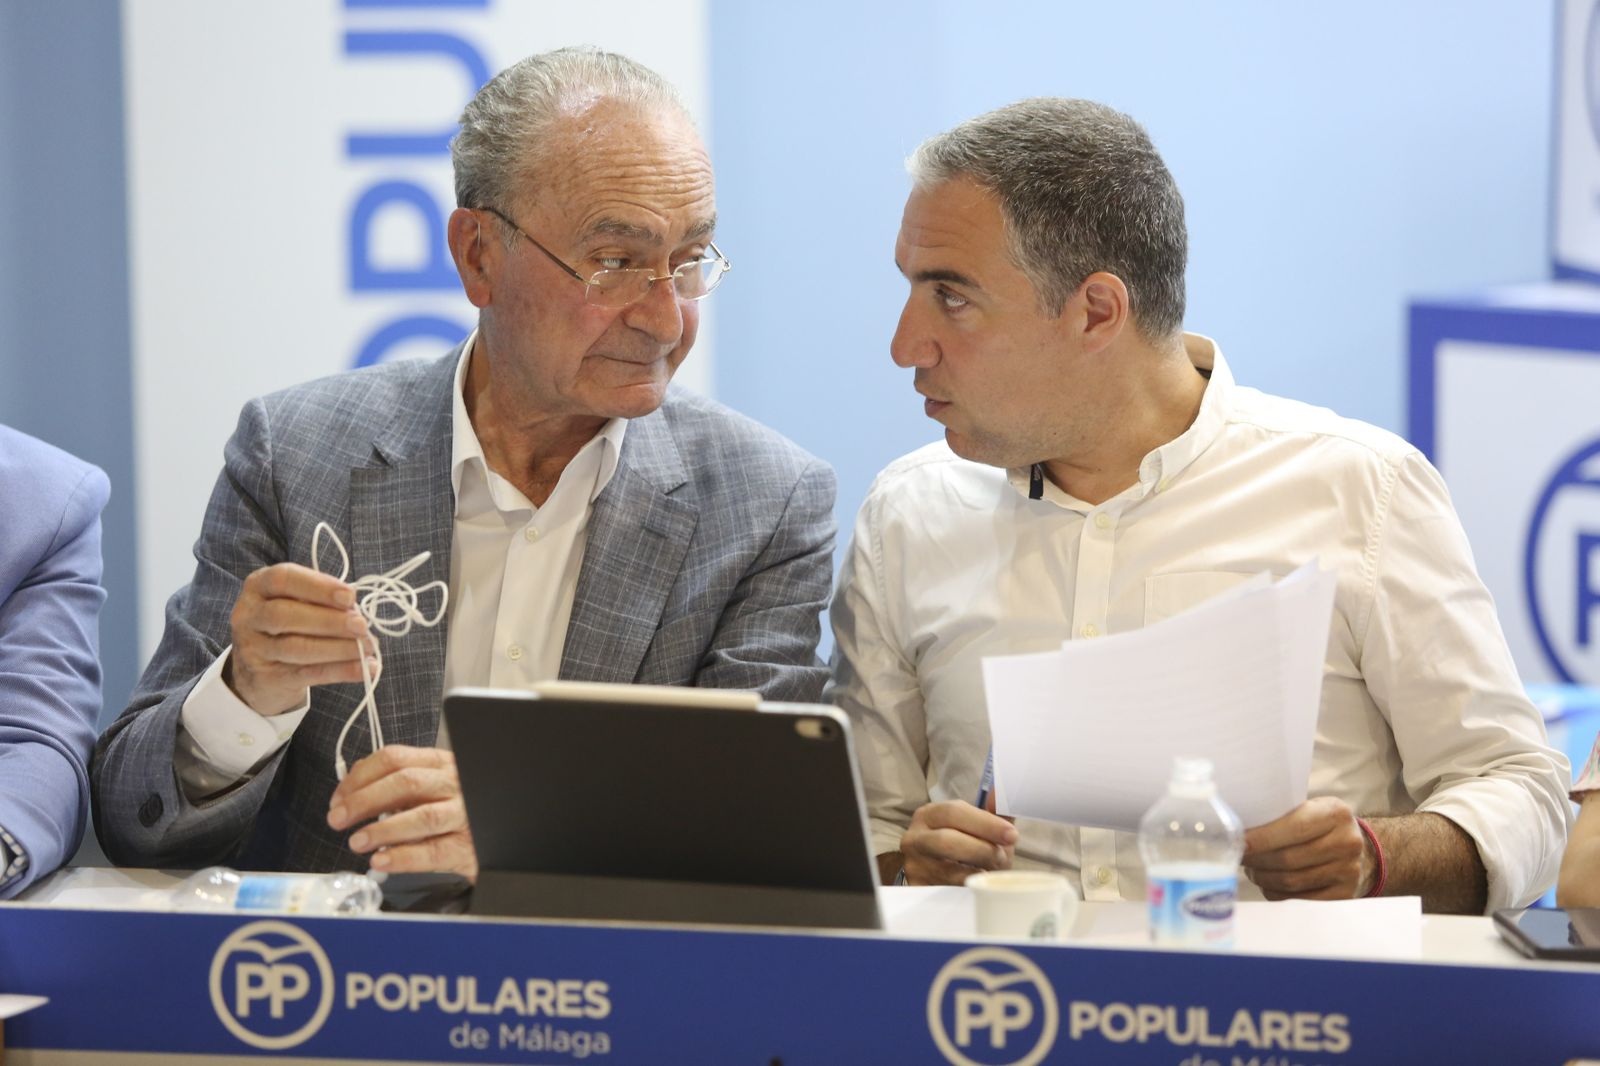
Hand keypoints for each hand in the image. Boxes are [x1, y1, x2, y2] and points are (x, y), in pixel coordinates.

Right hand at [226, 563, 370, 714]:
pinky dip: (341, 671)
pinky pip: (307, 674)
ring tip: (367, 648)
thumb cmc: (289, 625)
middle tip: (362, 626)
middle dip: (329, 621)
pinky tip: (365, 669)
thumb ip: (323, 602)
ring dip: (339, 648)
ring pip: (295, 648)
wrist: (260, 670)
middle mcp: (248, 616)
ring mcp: (253, 649)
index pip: (282, 579)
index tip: (350, 597)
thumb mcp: (299, 603)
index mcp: (258, 587)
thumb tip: (358, 613)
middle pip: (284, 615)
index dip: (318, 586)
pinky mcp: (266, 678)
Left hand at [327, 745, 477, 880]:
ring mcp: (464, 815)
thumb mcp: (433, 785)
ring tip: (357, 841)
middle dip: (365, 800)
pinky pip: (434, 852)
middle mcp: (454, 785)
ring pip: (423, 816)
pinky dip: (404, 857)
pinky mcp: (468, 848)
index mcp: (441, 764)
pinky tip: (381, 860)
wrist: (501, 837)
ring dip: (383, 830)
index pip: (395, 758)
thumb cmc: (458, 809)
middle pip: (407, 783)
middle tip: (338, 819)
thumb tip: (355, 781)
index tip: (339, 798)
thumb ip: (398, 781)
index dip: (360, 777)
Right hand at [899, 800, 1017, 885]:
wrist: (942, 878)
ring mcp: (914, 866)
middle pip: (947, 841)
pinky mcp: (918, 889)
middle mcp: (914, 838)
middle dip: (982, 850)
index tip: (1011, 835)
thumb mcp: (979, 828)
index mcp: (929, 814)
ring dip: (978, 872)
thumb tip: (1004, 792)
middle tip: (1002, 857)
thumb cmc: (965, 847)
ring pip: (948, 871)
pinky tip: (979, 886)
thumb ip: (994, 812)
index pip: (954, 812)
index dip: (986, 823)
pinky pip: (947, 892)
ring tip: (992, 871)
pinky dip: (968, 889)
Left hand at [1242, 796, 1372, 899]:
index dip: (1261, 838)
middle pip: (1288, 859)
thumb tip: (1237, 830)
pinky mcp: (1345, 895)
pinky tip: (1267, 884)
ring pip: (1291, 882)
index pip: (1293, 828)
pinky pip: (1300, 900)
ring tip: (1252, 870)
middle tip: (1240, 857)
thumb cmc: (1318, 822)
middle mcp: (1347, 842)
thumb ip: (1281, 815)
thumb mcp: (1308, 808)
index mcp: (1335, 813)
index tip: (1238, 842)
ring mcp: (1349, 871)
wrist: (1353, 844)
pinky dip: (1276, 893)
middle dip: (1256, 860)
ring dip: (1263, 878)